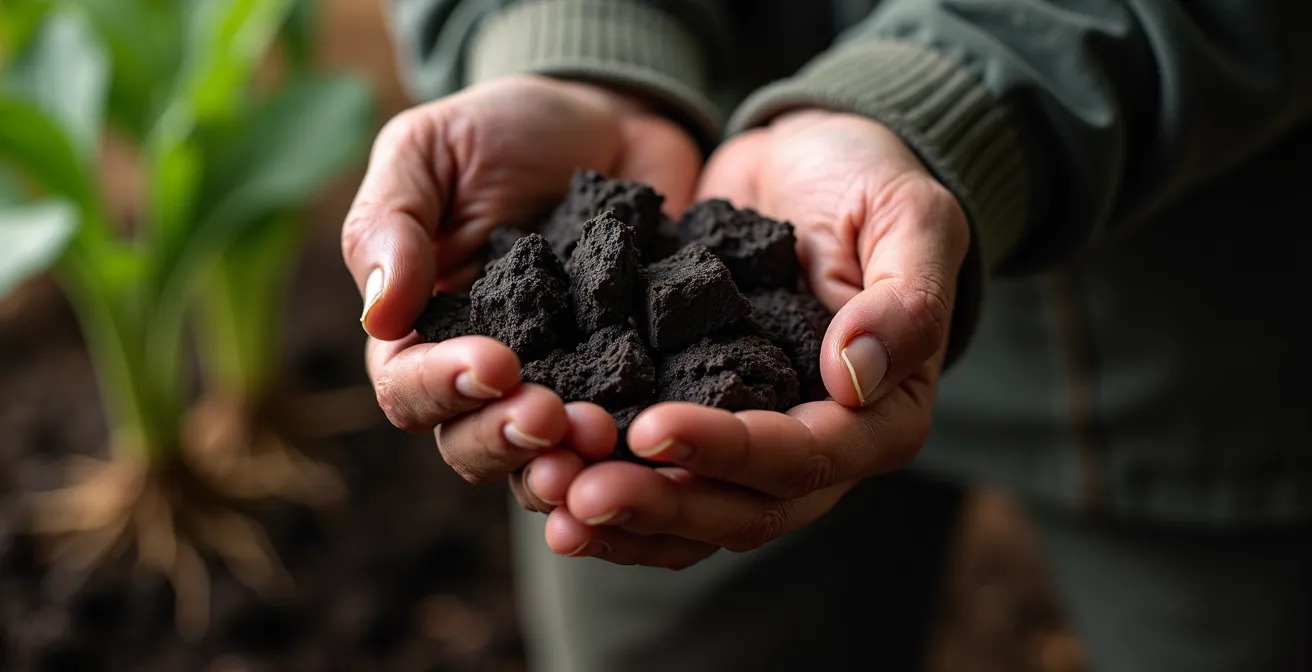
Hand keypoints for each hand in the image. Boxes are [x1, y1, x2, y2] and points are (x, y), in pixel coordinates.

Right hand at [341, 76, 702, 506]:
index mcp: (422, 332)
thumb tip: (379, 314)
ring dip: (569, 463)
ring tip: (604, 440)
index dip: (443, 389)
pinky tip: (661, 437)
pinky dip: (639, 449)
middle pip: (473, 445)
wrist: (610, 121)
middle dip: (508, 441)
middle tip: (554, 419)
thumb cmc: (503, 131)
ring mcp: (563, 387)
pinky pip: (630, 434)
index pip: (409, 387)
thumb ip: (391, 222)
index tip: (495, 365)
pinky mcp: (631, 386)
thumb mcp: (429, 150)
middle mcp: (487, 378)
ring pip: (547, 460)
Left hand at [540, 110, 970, 567]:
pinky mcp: (699, 419)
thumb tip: (856, 377)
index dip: (729, 451)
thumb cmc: (869, 181)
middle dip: (659, 504)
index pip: (805, 456)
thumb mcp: (911, 216)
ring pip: (692, 513)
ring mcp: (754, 443)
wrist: (808, 160)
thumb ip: (906, 298)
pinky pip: (657, 478)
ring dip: (621, 517)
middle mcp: (818, 449)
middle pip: (742, 509)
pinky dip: (605, 484)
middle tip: (579, 492)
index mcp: (880, 417)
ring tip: (548, 497)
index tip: (652, 428)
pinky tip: (542, 483)